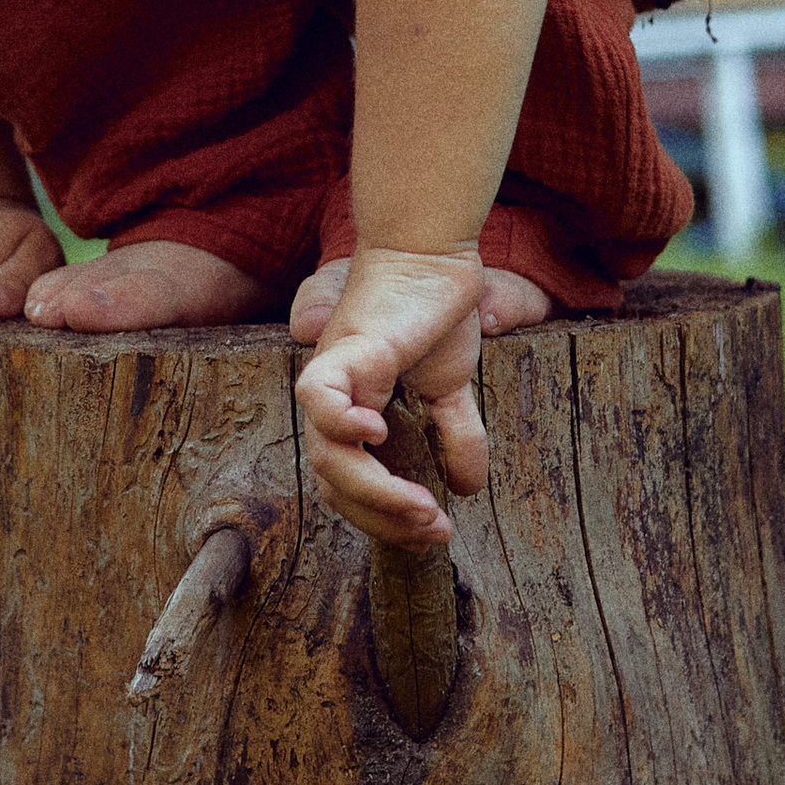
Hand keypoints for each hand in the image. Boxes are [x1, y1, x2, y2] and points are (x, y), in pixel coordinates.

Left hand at [289, 245, 487, 549]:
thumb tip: (467, 489)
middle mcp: (333, 405)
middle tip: (434, 528)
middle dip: (384, 519)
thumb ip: (456, 436)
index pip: (352, 489)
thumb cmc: (435, 314)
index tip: (436, 530)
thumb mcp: (452, 388)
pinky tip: (376, 435)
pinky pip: (317, 397)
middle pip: (334, 484)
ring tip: (422, 506)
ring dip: (374, 491)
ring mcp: (333, 378)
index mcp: (353, 418)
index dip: (388, 519)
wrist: (434, 255)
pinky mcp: (343, 350)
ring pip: (326, 456)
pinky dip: (338, 423)